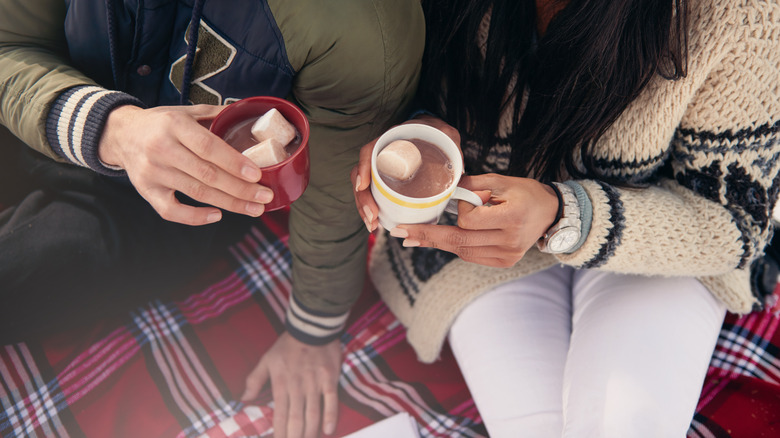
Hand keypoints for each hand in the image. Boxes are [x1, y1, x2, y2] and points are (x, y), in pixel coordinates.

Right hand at [99, 104, 273, 225]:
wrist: (121, 134)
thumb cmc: (161, 123)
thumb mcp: (185, 111)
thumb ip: (215, 115)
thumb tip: (249, 114)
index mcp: (174, 125)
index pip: (208, 147)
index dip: (234, 162)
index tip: (257, 175)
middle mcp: (162, 149)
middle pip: (207, 174)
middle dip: (240, 189)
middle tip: (265, 197)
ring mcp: (153, 173)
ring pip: (196, 193)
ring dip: (229, 204)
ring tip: (254, 208)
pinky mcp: (146, 191)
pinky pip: (172, 211)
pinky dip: (195, 217)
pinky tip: (217, 215)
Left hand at [241, 332, 340, 437]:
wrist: (311, 328)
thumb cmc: (287, 345)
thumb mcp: (266, 360)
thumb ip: (254, 380)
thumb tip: (243, 399)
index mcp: (281, 384)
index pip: (280, 416)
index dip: (280, 433)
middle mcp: (298, 387)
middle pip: (296, 419)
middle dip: (295, 437)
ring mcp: (315, 383)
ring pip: (313, 414)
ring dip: (310, 432)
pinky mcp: (330, 379)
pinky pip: (331, 401)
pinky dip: (331, 416)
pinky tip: (328, 430)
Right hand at [351, 114, 460, 231]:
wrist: (430, 130)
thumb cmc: (436, 132)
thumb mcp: (447, 134)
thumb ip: (453, 147)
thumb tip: (458, 173)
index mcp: (392, 139)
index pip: (369, 151)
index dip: (363, 168)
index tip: (363, 186)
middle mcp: (381, 153)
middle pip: (362, 175)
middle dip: (363, 199)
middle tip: (373, 218)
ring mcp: (380, 167)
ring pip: (364, 188)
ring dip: (364, 208)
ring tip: (373, 225)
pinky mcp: (385, 180)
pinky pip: (372, 193)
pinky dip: (371, 208)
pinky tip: (376, 222)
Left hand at [389, 174, 558, 266]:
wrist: (551, 214)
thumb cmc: (525, 193)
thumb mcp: (502, 181)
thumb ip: (473, 184)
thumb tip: (445, 189)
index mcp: (512, 218)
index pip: (470, 219)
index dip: (462, 208)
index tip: (467, 197)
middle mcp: (510, 241)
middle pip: (459, 240)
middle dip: (426, 235)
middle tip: (398, 232)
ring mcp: (508, 255)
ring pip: (462, 250)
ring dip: (437, 241)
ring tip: (411, 236)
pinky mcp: (504, 262)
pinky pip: (470, 255)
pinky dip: (455, 246)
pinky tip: (438, 239)